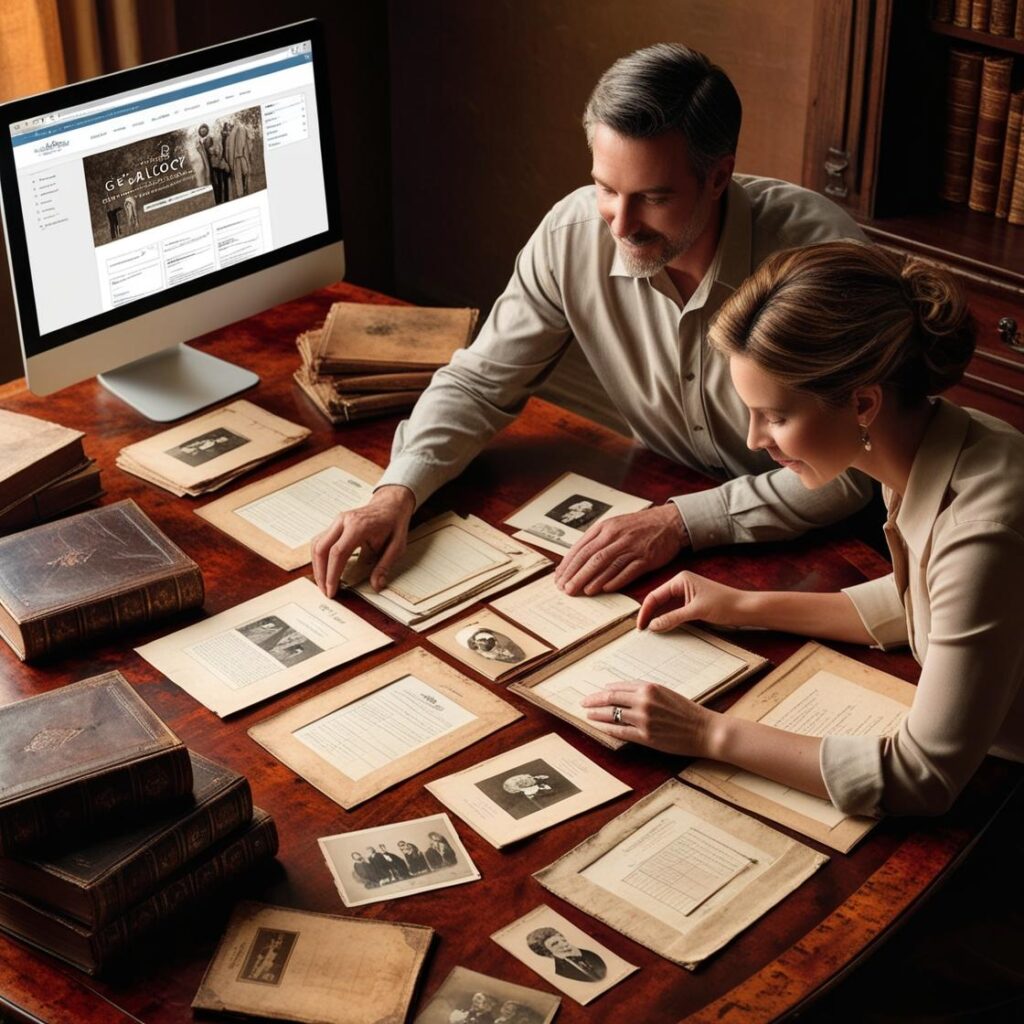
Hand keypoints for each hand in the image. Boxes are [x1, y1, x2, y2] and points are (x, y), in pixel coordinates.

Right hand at [311, 485, 415, 596]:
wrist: (391, 505)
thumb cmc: (394, 523)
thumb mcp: (397, 546)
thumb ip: (385, 566)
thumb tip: (376, 585)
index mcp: (358, 525)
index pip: (337, 552)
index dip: (332, 574)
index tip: (332, 590)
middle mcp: (343, 521)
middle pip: (321, 548)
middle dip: (321, 573)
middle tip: (325, 591)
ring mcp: (337, 521)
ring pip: (317, 544)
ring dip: (317, 566)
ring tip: (324, 583)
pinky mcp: (335, 525)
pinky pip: (320, 541)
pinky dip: (320, 557)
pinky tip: (324, 569)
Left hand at [553, 504, 688, 595]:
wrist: (668, 522)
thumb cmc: (638, 526)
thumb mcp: (614, 526)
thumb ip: (596, 540)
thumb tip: (575, 559)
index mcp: (605, 528)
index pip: (581, 548)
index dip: (568, 564)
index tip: (559, 577)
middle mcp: (616, 536)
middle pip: (591, 558)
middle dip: (576, 575)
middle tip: (565, 588)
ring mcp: (631, 547)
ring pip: (607, 565)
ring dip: (592, 580)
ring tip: (580, 591)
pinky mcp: (646, 558)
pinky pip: (627, 571)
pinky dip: (614, 580)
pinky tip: (604, 589)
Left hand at [581, 681, 715, 754]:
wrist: (704, 730)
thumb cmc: (686, 711)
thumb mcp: (665, 692)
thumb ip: (644, 691)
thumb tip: (621, 691)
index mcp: (649, 687)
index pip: (618, 687)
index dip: (603, 690)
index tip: (596, 693)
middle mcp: (644, 701)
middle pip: (610, 698)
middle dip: (593, 700)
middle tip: (583, 702)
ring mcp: (643, 719)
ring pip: (612, 714)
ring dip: (597, 714)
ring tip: (588, 714)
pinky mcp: (646, 736)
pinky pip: (620, 731)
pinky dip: (607, 728)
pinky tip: (600, 727)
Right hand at [637, 570, 748, 631]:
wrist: (745, 609)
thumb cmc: (725, 604)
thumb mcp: (696, 611)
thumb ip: (672, 618)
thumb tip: (653, 626)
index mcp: (680, 580)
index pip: (655, 596)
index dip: (645, 612)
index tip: (641, 627)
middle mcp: (681, 585)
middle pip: (658, 601)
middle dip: (650, 615)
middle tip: (642, 632)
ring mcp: (687, 595)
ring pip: (666, 608)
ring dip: (658, 619)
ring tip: (651, 633)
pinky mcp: (692, 604)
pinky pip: (675, 612)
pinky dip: (668, 621)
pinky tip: (664, 630)